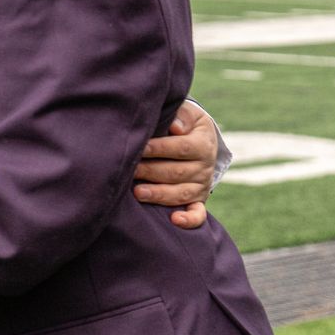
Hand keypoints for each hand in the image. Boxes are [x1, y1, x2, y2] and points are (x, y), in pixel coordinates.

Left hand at [132, 101, 216, 229]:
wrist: (199, 139)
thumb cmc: (183, 124)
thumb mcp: (187, 114)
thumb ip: (182, 116)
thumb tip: (175, 127)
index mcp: (202, 143)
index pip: (180, 148)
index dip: (158, 148)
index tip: (139, 147)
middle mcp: (204, 167)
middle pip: (176, 172)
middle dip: (150, 172)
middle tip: (129, 171)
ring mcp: (201, 185)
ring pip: (181, 194)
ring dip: (159, 194)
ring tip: (138, 193)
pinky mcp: (198, 200)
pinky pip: (198, 214)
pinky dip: (189, 220)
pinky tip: (174, 221)